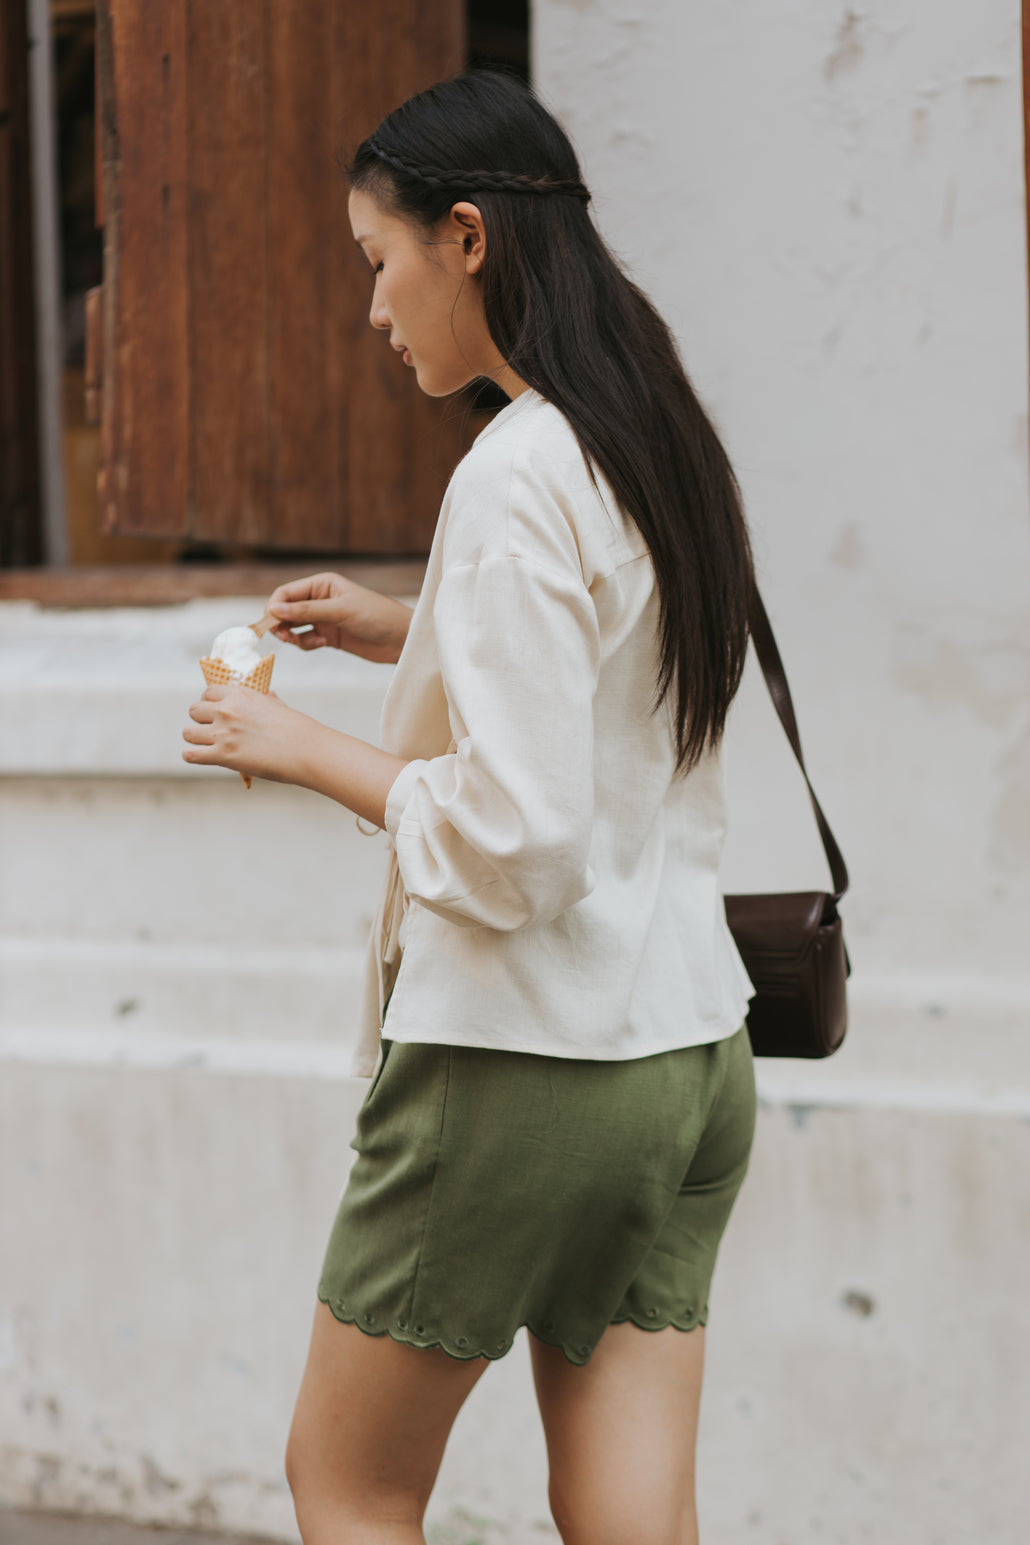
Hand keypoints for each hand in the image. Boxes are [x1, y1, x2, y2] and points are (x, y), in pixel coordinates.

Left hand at [182, 683, 309, 783]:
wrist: (306, 750)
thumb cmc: (298, 730)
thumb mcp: (279, 706)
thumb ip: (266, 700)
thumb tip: (267, 695)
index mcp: (240, 694)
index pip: (208, 692)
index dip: (210, 703)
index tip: (216, 713)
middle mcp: (227, 710)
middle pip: (194, 710)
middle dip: (201, 720)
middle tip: (212, 731)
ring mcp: (223, 732)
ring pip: (188, 732)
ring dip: (195, 739)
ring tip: (206, 746)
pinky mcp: (223, 755)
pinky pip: (190, 754)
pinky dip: (193, 756)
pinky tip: (202, 757)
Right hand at [266, 572, 411, 663]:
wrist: (402, 639)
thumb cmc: (377, 616)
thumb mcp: (341, 611)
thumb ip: (307, 611)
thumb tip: (274, 609)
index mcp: (322, 584)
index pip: (286, 592)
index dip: (274, 606)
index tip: (271, 623)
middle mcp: (320, 599)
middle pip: (286, 610)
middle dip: (280, 623)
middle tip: (284, 637)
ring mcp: (324, 618)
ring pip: (293, 626)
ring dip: (291, 635)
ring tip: (298, 641)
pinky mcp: (329, 636)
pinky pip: (305, 640)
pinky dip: (306, 644)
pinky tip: (321, 644)